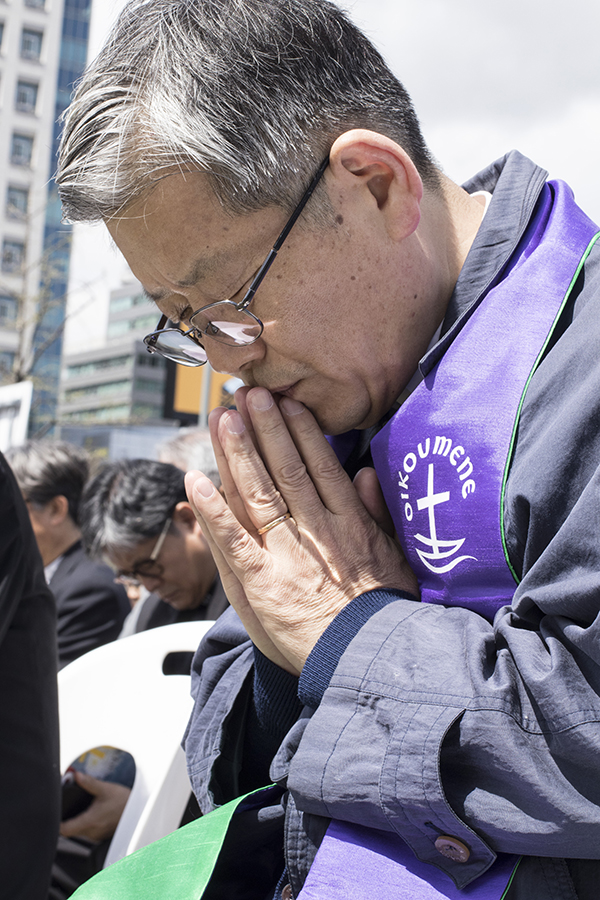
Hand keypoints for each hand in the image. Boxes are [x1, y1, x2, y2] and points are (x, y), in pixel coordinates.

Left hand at [60, 771, 130, 841]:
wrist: (139, 812)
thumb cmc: (124, 802)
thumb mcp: (106, 789)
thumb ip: (89, 783)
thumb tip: (75, 776)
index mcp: (90, 821)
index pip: (64, 830)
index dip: (55, 823)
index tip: (53, 812)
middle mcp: (91, 832)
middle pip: (69, 830)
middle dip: (65, 818)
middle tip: (65, 804)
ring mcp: (96, 835)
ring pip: (77, 831)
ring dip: (75, 820)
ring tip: (78, 806)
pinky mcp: (100, 835)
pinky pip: (86, 831)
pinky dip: (84, 822)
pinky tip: (89, 811)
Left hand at [185, 387, 418, 674]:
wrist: (369, 660)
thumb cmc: (383, 612)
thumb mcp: (395, 558)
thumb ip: (378, 515)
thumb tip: (365, 473)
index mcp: (346, 524)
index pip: (319, 467)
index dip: (300, 432)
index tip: (288, 403)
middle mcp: (314, 531)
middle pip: (284, 470)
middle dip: (263, 428)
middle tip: (247, 393)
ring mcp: (285, 555)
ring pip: (257, 494)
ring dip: (237, 453)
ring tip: (222, 417)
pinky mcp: (260, 583)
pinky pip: (232, 541)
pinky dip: (212, 511)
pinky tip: (196, 481)